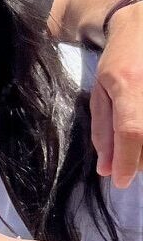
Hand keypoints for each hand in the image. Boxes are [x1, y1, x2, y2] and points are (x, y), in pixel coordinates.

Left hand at [93, 0, 142, 188]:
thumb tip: (108, 169)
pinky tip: (141, 136)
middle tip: (130, 161)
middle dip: (139, 159)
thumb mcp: (101, 93)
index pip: (132, 131)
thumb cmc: (118, 59)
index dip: (128, 161)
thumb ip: (103, 131)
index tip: (121, 181)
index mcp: (128, 84)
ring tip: (137, 145)